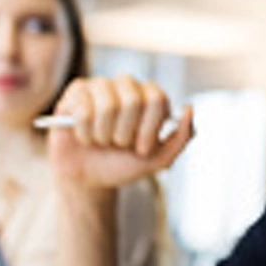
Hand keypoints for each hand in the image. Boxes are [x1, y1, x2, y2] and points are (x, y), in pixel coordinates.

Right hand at [46, 76, 194, 190]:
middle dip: (126, 133)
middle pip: (133, 100)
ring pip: (107, 105)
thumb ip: (182, 137)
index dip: (149, 129)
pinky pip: (82, 109)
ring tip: (101, 141)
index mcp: (149, 96)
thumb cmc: (124, 164)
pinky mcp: (76, 93)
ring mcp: (100, 86)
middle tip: (119, 145)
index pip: (156, 100)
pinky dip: (85, 133)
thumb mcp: (159, 159)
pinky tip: (84, 137)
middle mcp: (126, 86)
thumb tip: (189, 108)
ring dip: (104, 135)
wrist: (90, 179)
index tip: (141, 149)